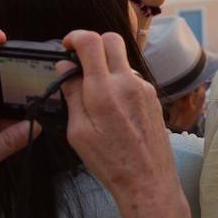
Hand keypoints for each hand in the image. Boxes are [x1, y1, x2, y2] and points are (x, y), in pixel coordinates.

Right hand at [58, 31, 177, 195]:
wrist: (147, 181)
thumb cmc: (110, 162)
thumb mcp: (78, 132)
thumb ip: (72, 95)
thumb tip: (64, 69)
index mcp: (105, 90)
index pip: (91, 41)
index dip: (75, 36)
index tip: (67, 46)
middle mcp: (128, 82)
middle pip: (111, 40)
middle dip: (93, 43)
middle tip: (79, 62)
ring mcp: (144, 88)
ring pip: (123, 60)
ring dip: (107, 66)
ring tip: (94, 94)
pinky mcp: (153, 97)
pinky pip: (132, 78)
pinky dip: (119, 81)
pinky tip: (112, 106)